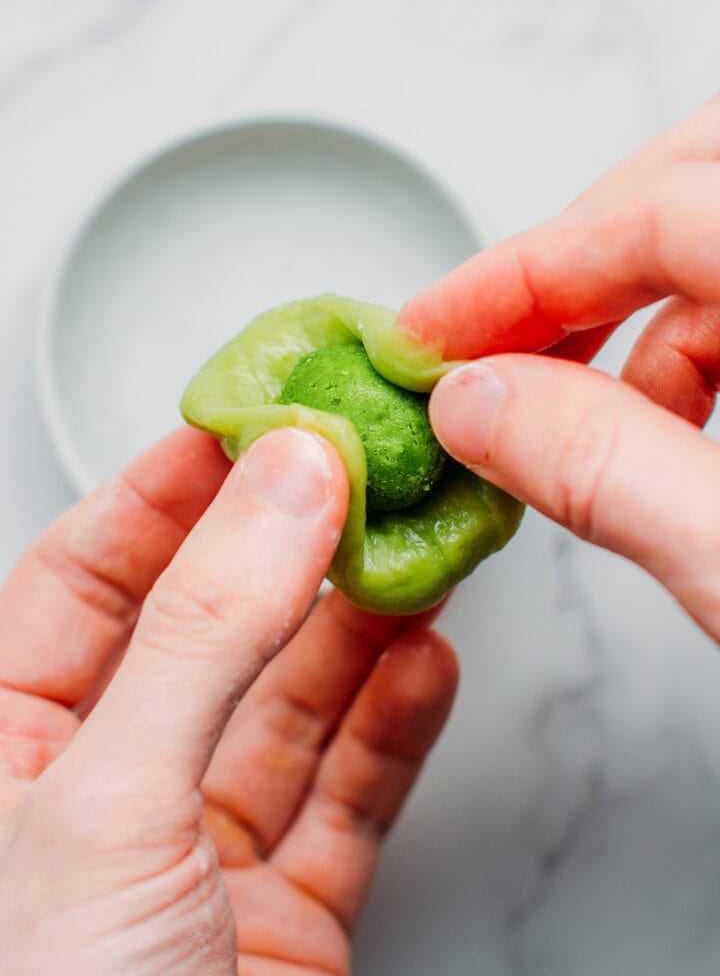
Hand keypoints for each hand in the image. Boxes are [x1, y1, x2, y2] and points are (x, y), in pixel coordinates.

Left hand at [0, 426, 456, 974]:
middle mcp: (100, 793)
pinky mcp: (281, 910)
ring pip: (288, 705)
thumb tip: (285, 485)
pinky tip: (424, 660)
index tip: (251, 427)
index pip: (83, 579)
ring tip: (414, 552)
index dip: (165, 493)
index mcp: (3, 752)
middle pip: (206, 632)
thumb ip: (205, 636)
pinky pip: (346, 793)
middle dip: (287, 551)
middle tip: (357, 475)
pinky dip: (393, 724)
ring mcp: (196, 853)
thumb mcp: (111, 808)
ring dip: (358, 628)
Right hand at [400, 93, 719, 641]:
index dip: (518, 275)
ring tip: (561, 415)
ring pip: (712, 230)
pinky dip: (684, 342)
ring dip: (625, 312)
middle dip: (571, 258)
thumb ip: (606, 472)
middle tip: (486, 344)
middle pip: (690, 178)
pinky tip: (649, 422)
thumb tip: (478, 409)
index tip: (423, 340)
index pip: (658, 218)